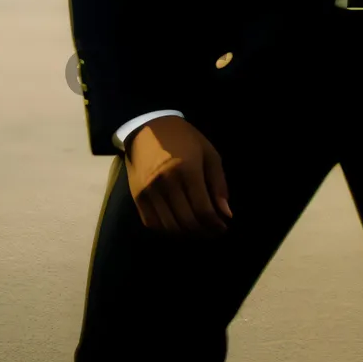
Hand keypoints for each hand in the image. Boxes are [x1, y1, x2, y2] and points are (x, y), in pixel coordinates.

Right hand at [125, 116, 232, 236]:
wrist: (148, 127)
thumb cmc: (184, 139)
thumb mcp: (209, 154)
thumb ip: (218, 184)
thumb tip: (226, 214)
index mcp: (187, 170)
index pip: (202, 209)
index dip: (215, 224)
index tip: (223, 227)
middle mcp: (166, 183)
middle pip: (187, 222)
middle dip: (203, 232)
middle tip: (213, 232)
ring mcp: (149, 192)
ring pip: (170, 227)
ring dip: (187, 234)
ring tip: (199, 230)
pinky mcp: (137, 197)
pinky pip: (152, 223)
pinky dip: (167, 230)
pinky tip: (179, 225)